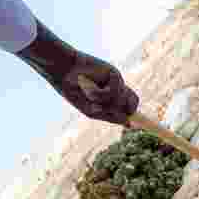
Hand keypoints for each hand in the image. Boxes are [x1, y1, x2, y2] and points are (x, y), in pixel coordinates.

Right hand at [17, 19, 139, 125]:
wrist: (64, 73)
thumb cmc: (76, 93)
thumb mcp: (92, 111)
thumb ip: (110, 117)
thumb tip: (129, 122)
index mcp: (115, 99)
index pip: (130, 108)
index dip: (132, 115)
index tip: (133, 125)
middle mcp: (119, 90)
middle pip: (132, 104)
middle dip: (119, 110)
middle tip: (101, 107)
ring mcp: (118, 82)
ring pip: (121, 101)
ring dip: (104, 103)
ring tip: (88, 95)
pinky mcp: (115, 74)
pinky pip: (113, 92)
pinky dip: (99, 94)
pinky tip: (88, 87)